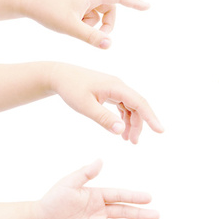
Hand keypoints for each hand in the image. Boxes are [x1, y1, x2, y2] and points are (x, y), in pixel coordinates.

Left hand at [20, 0, 148, 48]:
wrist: (26, 2)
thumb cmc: (47, 10)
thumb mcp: (69, 27)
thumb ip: (91, 37)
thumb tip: (110, 45)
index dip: (134, 2)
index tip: (148, 7)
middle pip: (111, 10)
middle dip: (106, 25)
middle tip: (97, 36)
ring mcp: (83, 0)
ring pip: (100, 16)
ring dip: (93, 26)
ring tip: (76, 28)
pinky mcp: (77, 5)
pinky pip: (90, 17)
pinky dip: (85, 24)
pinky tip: (70, 25)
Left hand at [33, 160, 158, 218]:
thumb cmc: (54, 199)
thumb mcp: (69, 183)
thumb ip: (85, 173)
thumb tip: (100, 160)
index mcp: (97, 196)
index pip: (120, 196)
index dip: (134, 197)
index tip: (149, 198)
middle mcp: (101, 211)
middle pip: (125, 212)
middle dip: (141, 214)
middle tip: (157, 216)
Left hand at [49, 63, 163, 143]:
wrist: (59, 76)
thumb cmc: (71, 89)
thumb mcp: (85, 106)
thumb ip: (104, 118)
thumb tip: (122, 130)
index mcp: (116, 87)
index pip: (140, 103)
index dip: (151, 117)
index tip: (160, 131)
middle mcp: (119, 86)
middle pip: (137, 107)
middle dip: (139, 125)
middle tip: (134, 143)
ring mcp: (115, 89)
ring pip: (131, 108)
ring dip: (132, 124)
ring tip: (128, 140)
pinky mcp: (111, 93)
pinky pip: (124, 107)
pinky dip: (124, 119)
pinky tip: (121, 130)